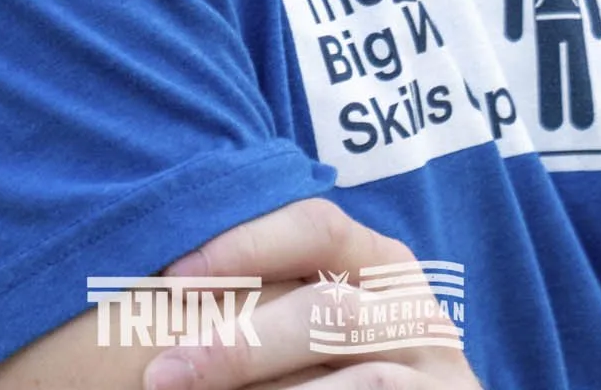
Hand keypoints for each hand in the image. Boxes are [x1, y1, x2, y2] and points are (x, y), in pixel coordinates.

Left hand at [143, 198, 482, 389]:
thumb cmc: (347, 372)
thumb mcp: (324, 328)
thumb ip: (274, 300)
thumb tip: (167, 288)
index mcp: (382, 266)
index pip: (317, 226)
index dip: (244, 245)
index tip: (174, 275)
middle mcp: (416, 310)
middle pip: (325, 311)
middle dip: (238, 345)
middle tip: (163, 374)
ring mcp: (438, 371)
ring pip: (350, 377)